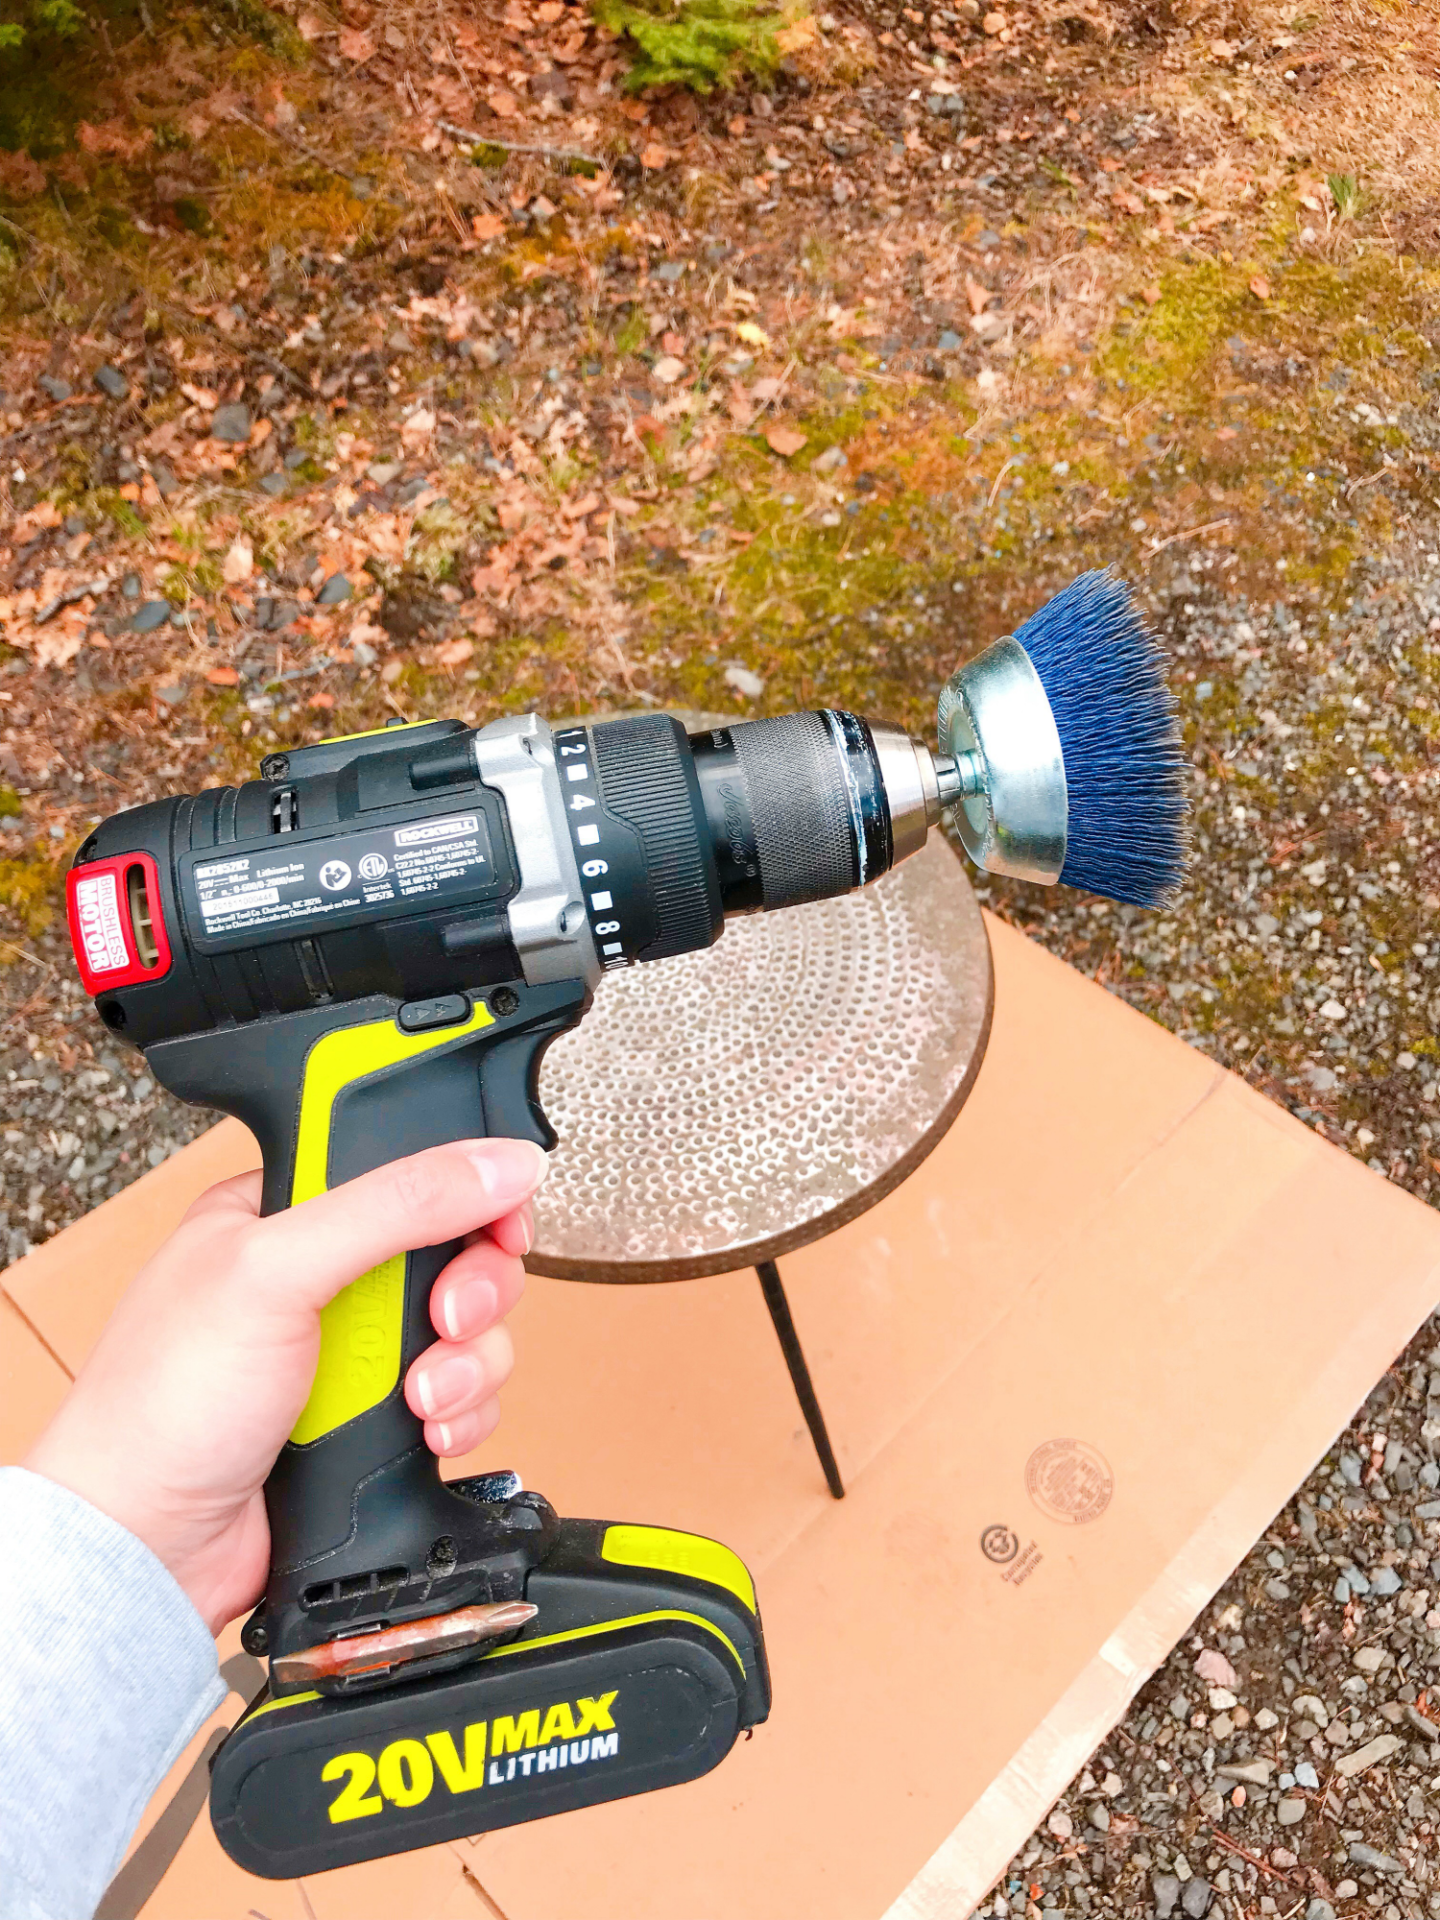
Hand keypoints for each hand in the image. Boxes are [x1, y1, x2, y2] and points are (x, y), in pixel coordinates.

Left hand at [24, 1138, 546, 1636]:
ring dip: (466, 1364)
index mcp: (285, 1208)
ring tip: (418, 1397)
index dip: (466, 1187)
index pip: (406, 1164)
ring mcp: (354, 1350)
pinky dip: (461, 1415)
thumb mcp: (279, 1270)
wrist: (152, 1548)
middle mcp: (326, 1273)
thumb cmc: (163, 1404)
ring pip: (470, 1328)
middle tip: (446, 1318)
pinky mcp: (378, 1417)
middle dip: (472, 1290)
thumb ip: (395, 1205)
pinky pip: (465, 1396)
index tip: (499, 1216)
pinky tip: (423, 1432)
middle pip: (455, 1249)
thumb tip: (499, 1162)